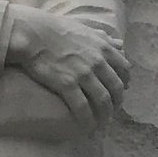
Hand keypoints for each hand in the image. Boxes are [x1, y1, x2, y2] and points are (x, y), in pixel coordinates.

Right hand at [4, 10, 127, 127]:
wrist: (33, 33)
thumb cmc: (55, 29)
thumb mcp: (85, 29)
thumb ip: (104, 38)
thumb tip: (119, 44)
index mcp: (103, 48)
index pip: (124, 70)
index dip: (124, 83)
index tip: (120, 92)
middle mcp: (98, 62)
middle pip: (116, 88)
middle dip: (117, 103)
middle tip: (112, 112)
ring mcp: (83, 74)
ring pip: (103, 100)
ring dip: (105, 115)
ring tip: (102, 124)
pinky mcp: (67, 84)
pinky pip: (82, 107)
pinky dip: (88, 119)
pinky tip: (88, 127)